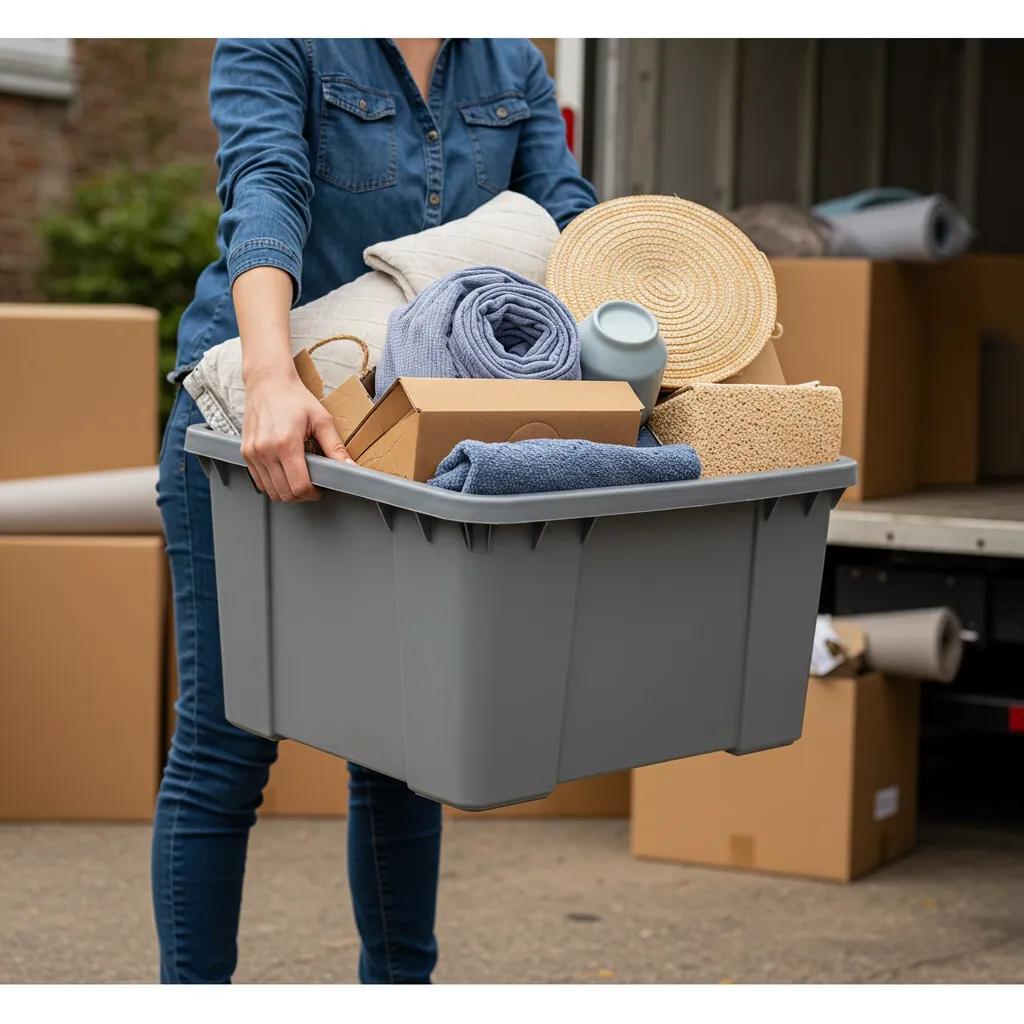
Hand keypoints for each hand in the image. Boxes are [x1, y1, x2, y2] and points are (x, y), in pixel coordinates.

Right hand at [241, 369, 352, 501]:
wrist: (268, 382)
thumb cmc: (294, 398)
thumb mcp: (322, 420)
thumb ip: (335, 447)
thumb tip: (349, 467)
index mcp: (286, 444)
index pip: (299, 486)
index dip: (313, 493)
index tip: (320, 489)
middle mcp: (265, 450)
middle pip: (285, 493)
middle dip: (302, 494)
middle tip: (312, 484)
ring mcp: (252, 453)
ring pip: (271, 491)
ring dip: (286, 491)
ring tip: (298, 478)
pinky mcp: (245, 452)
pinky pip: (259, 481)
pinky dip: (272, 483)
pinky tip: (284, 472)